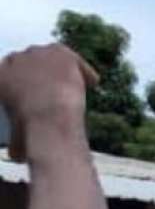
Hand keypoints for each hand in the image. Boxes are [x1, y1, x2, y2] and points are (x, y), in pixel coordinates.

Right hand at [0, 44, 97, 162]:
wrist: (49, 113)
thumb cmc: (30, 128)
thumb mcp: (17, 137)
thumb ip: (16, 143)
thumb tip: (15, 157)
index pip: (9, 72)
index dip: (24, 83)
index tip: (36, 94)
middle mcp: (15, 59)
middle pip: (29, 62)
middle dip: (40, 73)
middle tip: (56, 90)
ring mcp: (37, 53)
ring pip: (51, 58)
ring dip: (61, 69)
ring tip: (75, 85)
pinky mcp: (58, 51)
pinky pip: (73, 58)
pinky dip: (84, 70)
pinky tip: (93, 83)